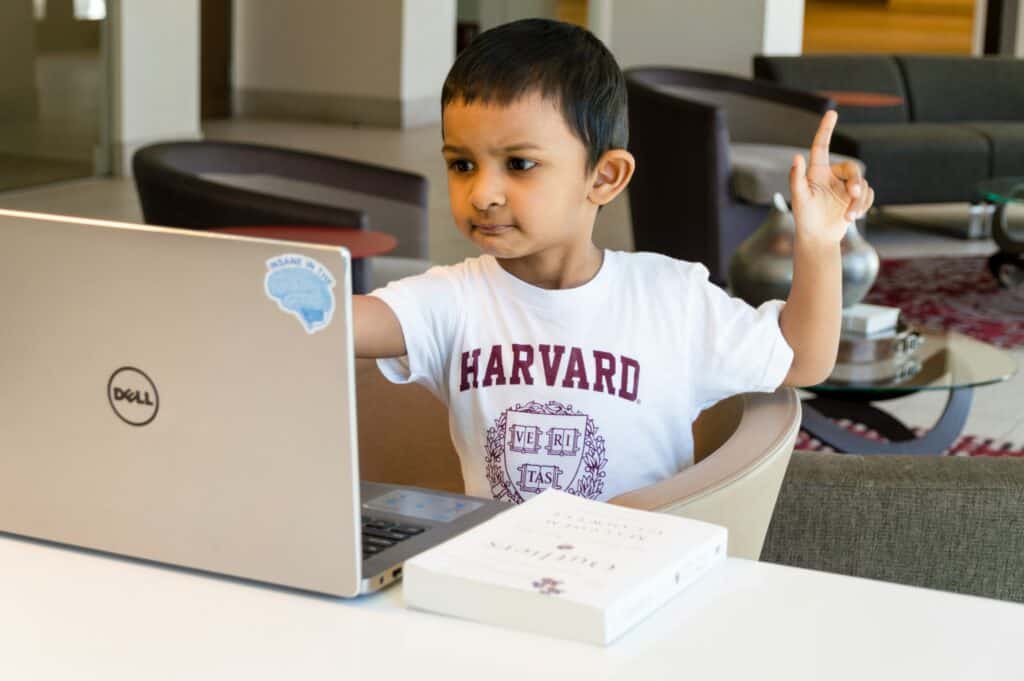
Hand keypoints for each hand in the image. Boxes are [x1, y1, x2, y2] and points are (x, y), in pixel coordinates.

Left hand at [789, 110, 874, 244]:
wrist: (818, 237)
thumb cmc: (804, 218)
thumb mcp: (799, 198)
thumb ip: (797, 178)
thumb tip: (796, 157)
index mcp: (818, 171)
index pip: (821, 146)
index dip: (826, 129)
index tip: (832, 112)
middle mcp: (833, 175)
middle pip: (853, 169)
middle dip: (856, 183)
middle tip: (854, 195)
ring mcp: (845, 186)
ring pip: (863, 184)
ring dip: (859, 201)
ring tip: (849, 216)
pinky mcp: (855, 198)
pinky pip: (869, 195)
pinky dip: (864, 206)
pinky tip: (854, 217)